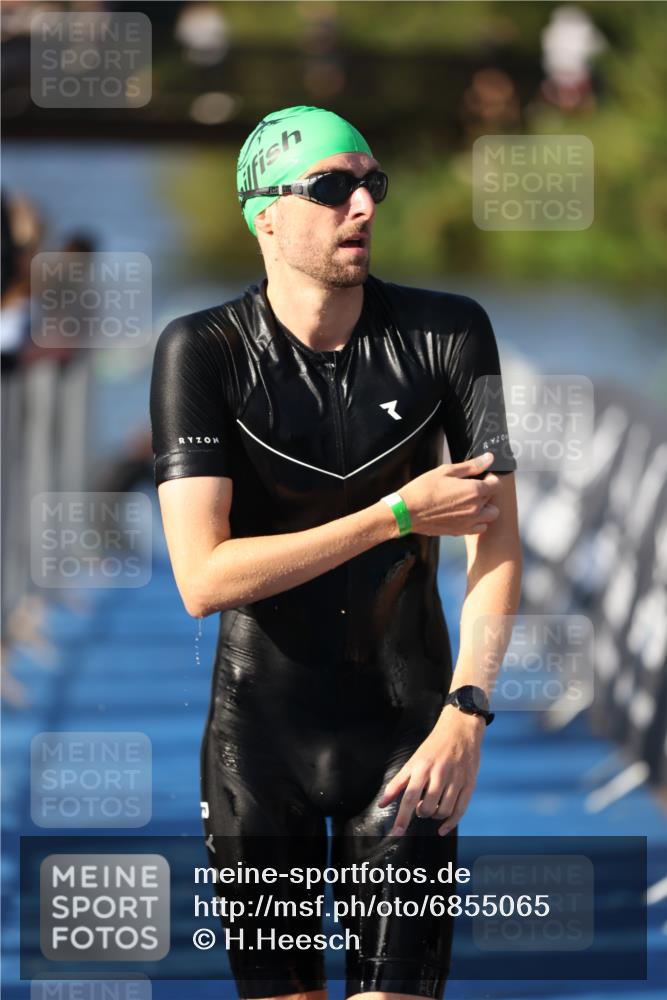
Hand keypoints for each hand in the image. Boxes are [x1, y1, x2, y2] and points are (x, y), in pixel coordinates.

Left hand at [377, 705, 484, 836]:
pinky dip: (450, 823)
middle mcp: (439, 774)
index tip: (397, 833)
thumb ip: (397, 784)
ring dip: (435, 816)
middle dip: (421, 813)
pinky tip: (442, 828)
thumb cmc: (433, 747)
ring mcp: (456, 779)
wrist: (460, 729)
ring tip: (432, 806)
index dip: (403, 818)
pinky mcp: (469, 784)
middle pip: (427, 807)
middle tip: (421, 806)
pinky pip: (460, 810)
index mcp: (422, 767)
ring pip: (443, 811)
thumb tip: (381, 804)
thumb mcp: (412, 761)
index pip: (409, 798)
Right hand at [399, 452, 500, 536]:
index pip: (497, 485)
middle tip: (472, 488)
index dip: (491, 478)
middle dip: (487, 493)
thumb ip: (471, 466)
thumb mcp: (446, 471)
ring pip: (490, 516)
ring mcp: (469, 522)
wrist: (407, 512)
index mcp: (473, 491)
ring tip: (470, 503)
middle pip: (494, 500)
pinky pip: (479, 528)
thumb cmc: (424, 489)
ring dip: (485, 509)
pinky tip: (464, 514)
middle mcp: (475, 508)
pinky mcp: (461, 532)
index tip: (482, 476)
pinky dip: (477, 522)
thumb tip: (489, 458)